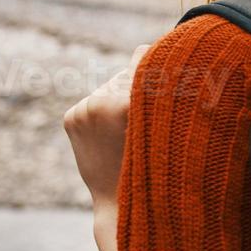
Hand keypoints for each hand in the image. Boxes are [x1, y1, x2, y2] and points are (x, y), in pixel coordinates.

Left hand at [64, 44, 149, 250]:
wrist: (121, 205)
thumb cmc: (158, 165)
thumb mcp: (165, 123)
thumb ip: (159, 86)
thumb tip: (150, 46)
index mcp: (126, 103)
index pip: (149, 61)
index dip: (167, 63)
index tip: (179, 66)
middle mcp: (100, 101)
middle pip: (132, 73)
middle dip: (145, 85)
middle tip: (156, 109)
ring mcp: (83, 110)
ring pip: (114, 85)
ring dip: (125, 97)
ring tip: (135, 128)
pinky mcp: (72, 117)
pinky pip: (97, 99)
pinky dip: (108, 109)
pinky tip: (116, 132)